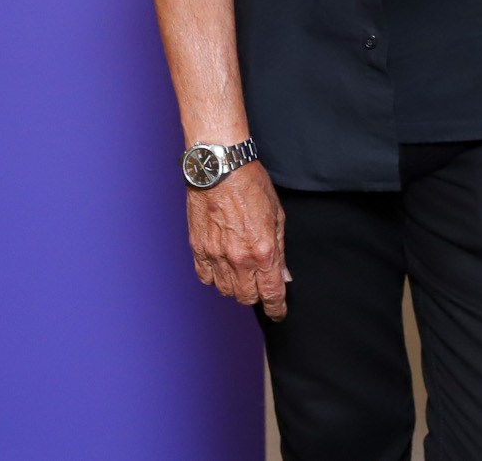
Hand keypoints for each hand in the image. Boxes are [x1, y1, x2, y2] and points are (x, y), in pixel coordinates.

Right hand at [188, 160, 291, 319]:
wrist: (221, 168)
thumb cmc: (251, 186)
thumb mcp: (277, 216)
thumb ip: (280, 250)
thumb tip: (283, 276)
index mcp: (263, 251)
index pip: (271, 293)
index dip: (277, 308)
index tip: (279, 313)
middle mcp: (239, 259)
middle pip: (247, 297)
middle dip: (256, 296)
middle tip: (260, 286)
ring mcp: (216, 255)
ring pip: (225, 291)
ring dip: (235, 288)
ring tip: (241, 274)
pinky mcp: (198, 249)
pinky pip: (205, 278)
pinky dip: (214, 278)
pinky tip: (221, 268)